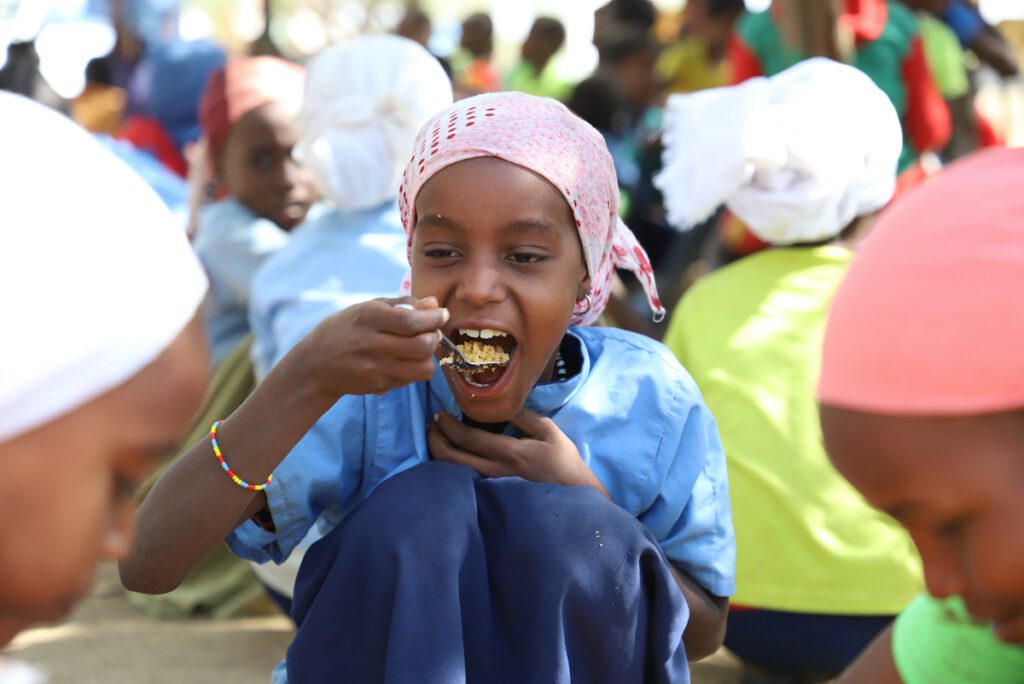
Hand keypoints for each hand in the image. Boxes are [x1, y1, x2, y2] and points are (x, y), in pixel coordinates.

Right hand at [297, 296, 447, 397]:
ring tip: (420, 348)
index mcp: (369, 317)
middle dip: (434, 337)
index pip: (413, 321)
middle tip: (430, 332)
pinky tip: (404, 360)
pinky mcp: (379, 386)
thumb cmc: (345, 329)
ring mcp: (375, 368)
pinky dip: (415, 369)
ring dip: (428, 357)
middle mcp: (372, 344)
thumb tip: (434, 303)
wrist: (316, 365)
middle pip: (423, 346)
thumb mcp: (368, 307)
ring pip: (423, 368)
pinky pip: (411, 379)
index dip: (435, 318)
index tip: (442, 314)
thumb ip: (404, 304)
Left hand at [427, 410, 610, 498]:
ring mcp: (492, 488)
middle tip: (431, 425)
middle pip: (451, 459)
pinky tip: (452, 456)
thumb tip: (500, 402)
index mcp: (508, 454)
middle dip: (435, 440)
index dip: (448, 426)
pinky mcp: (493, 495)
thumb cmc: (564, 463)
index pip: (468, 439)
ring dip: (440, 454)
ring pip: (454, 473)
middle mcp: (494, 473)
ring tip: (437, 438)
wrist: (575, 497)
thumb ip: (523, 416)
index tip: (439, 415)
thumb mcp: (549, 431)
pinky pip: (464, 481)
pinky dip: (452, 467)